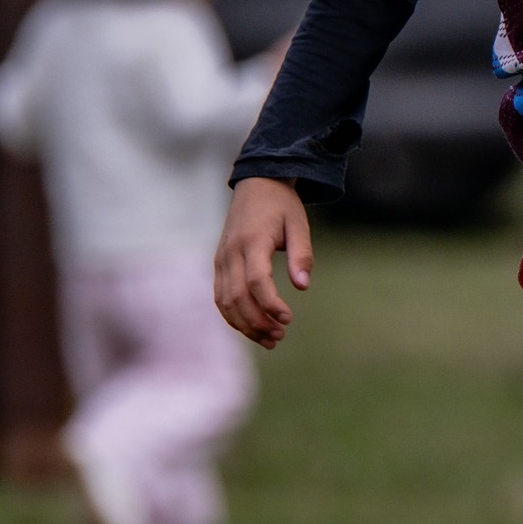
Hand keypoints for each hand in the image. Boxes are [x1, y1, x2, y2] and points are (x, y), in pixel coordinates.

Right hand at [214, 176, 312, 346]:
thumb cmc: (281, 205)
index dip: (271, 305)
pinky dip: (233, 316)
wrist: (256, 184)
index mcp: (252, 241)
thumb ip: (302, 254)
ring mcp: (221, 259)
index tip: (288, 319)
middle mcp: (230, 252)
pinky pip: (220, 296)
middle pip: (237, 297)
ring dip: (245, 324)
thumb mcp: (299, 224)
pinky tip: (253, 327)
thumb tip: (303, 285)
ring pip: (225, 301)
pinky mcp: (219, 264)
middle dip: (258, 322)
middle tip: (280, 336)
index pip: (257, 281)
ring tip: (270, 339)